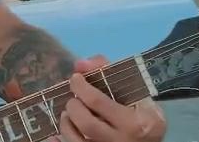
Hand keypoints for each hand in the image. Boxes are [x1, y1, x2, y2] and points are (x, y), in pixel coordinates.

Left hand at [51, 55, 166, 141]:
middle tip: (73, 101)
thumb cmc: (142, 115)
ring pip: (76, 140)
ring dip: (66, 124)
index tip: (76, 78)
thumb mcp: (136, 93)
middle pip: (85, 122)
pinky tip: (56, 135)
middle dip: (73, 107)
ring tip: (69, 116)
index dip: (80, 86)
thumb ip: (108, 71)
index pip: (97, 101)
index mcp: (135, 122)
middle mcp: (123, 140)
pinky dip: (59, 141)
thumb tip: (80, 64)